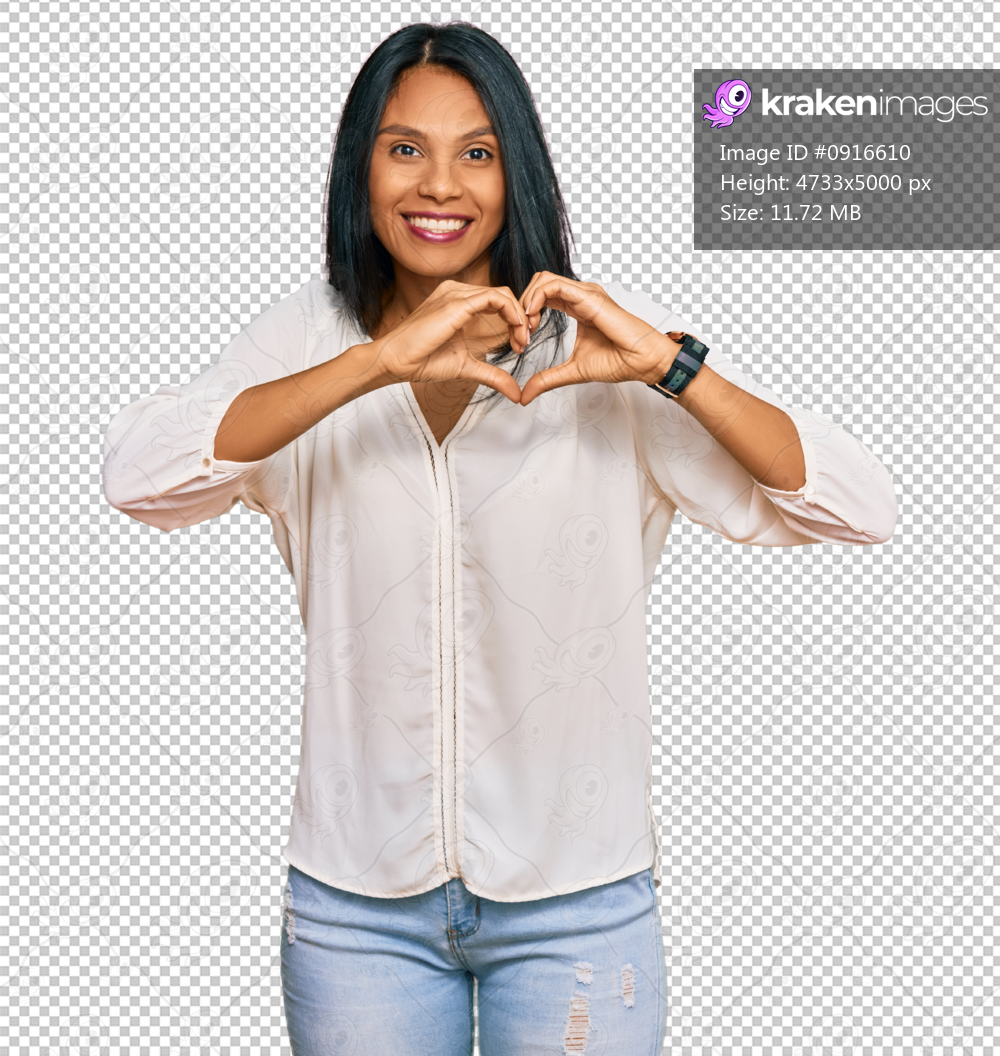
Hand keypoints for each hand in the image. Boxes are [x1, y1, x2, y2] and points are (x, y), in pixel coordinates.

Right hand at [367, 279, 530, 402]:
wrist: (397, 362)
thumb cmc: (423, 361)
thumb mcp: (467, 367)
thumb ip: (493, 375)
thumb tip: (516, 394)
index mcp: (459, 303)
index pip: (497, 302)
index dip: (515, 322)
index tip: (520, 346)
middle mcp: (458, 293)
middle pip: (503, 296)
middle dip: (521, 319)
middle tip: (525, 343)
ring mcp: (456, 294)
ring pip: (502, 294)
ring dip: (519, 317)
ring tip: (522, 340)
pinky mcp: (457, 302)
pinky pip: (495, 298)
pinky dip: (512, 313)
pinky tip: (515, 331)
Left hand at [517, 272, 681, 405]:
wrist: (642, 361)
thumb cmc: (618, 361)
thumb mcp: (572, 371)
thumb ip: (547, 380)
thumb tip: (525, 396)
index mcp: (576, 307)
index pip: (542, 296)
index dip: (525, 314)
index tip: (522, 341)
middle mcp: (580, 296)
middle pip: (538, 283)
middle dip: (521, 306)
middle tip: (520, 334)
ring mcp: (584, 293)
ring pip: (543, 279)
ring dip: (527, 302)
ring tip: (526, 328)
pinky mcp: (588, 296)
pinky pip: (554, 285)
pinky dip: (536, 299)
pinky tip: (533, 319)